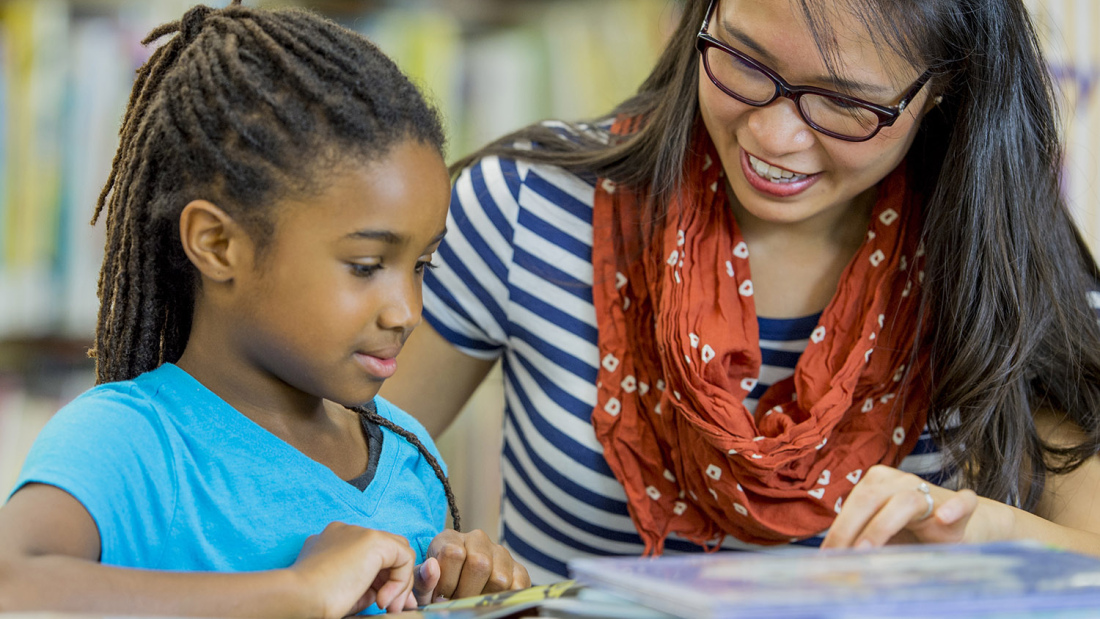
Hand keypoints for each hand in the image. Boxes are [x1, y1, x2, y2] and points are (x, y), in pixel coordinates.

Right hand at [289, 522, 418, 617]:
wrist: (299, 596)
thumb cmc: (314, 601)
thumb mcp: (343, 593)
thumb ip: (365, 588)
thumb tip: (388, 594)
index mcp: (332, 542)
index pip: (367, 556)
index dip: (380, 581)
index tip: (382, 604)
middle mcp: (346, 532)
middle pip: (385, 552)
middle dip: (394, 581)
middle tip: (391, 608)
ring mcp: (359, 532)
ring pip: (397, 552)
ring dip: (399, 583)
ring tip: (387, 606)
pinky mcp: (373, 540)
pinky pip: (403, 557)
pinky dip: (400, 581)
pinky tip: (382, 599)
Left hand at [414, 529, 530, 603]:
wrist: (457, 593)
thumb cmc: (437, 589)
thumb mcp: (424, 585)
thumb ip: (422, 579)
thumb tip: (432, 567)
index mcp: (450, 538)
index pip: (453, 553)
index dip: (445, 582)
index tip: (440, 598)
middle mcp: (477, 539)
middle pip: (479, 563)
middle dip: (465, 592)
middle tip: (457, 603)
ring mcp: (500, 553)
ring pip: (499, 578)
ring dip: (484, 597)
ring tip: (472, 602)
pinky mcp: (518, 569)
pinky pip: (517, 586)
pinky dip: (503, 599)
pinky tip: (488, 601)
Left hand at [821, 465, 980, 548]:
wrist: (962, 527)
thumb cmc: (914, 533)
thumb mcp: (883, 537)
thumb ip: (862, 543)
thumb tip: (834, 563)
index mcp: (877, 483)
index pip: (854, 503)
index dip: (839, 529)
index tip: (827, 555)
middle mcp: (900, 480)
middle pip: (870, 498)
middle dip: (851, 528)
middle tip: (841, 555)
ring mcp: (932, 490)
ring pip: (905, 501)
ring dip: (883, 526)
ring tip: (867, 548)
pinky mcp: (964, 504)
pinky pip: (962, 501)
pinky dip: (954, 508)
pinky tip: (943, 518)